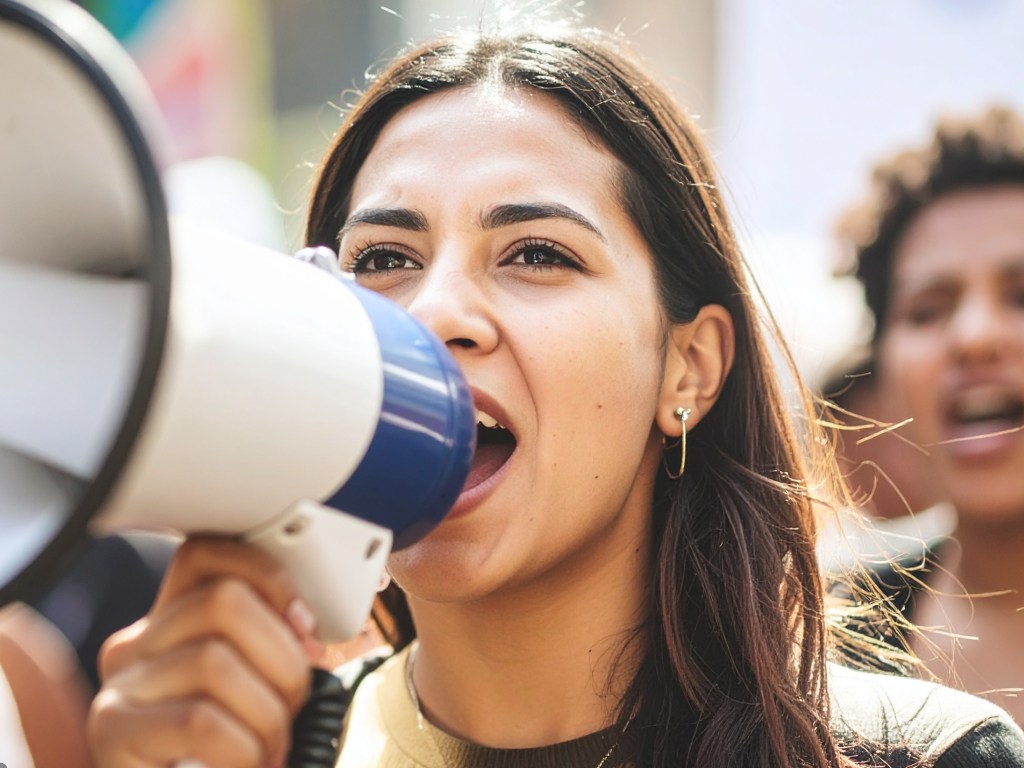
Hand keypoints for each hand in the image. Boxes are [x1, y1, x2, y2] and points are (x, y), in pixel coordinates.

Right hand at [88, 537, 323, 767]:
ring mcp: (118, 687)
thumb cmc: (232, 756)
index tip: (307, 628)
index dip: (269, 578)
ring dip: (268, 714)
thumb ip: (270, 648)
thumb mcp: (254, 689)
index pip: (206, 553)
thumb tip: (308, 632)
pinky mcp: (113, 732)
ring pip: (214, 660)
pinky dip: (244, 749)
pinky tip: (250, 766)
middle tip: (295, 705)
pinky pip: (199, 720)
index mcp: (168, 623)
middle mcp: (135, 645)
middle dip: (283, 656)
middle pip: (222, 601)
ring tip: (273, 750)